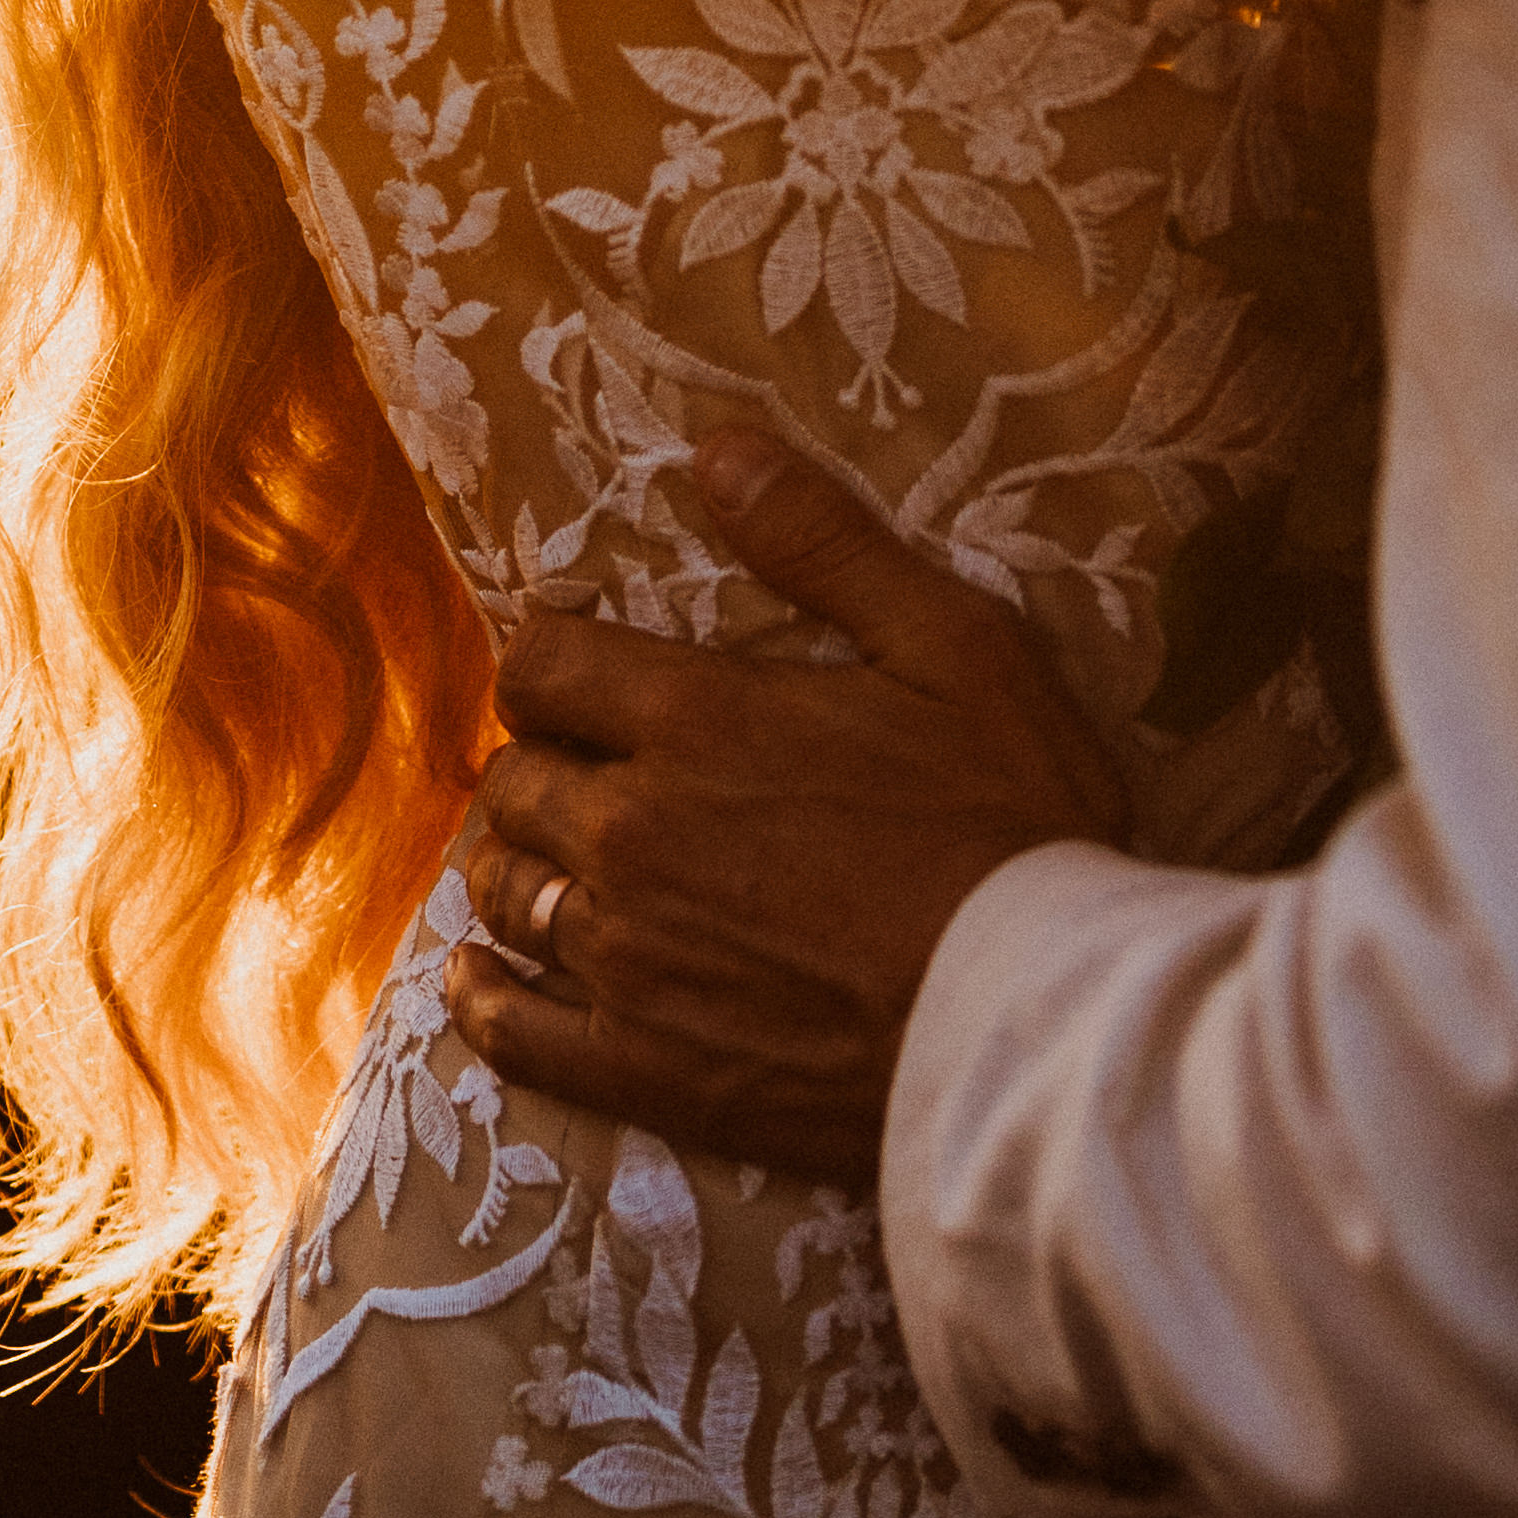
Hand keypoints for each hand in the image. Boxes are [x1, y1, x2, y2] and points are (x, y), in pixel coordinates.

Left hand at [443, 423, 1129, 1182]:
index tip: (584, 674)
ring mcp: (629, 959)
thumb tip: (718, 450)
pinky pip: (513, 1032)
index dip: (554, 661)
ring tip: (550, 859)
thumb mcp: (955, 645)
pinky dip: (484, 998)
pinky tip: (482, 978)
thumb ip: (827, 543)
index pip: (545, 664)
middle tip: (590, 769)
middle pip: (515, 780)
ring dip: (519, 863)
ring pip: (504, 892)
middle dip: (543, 761)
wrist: (1035, 1023)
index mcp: (699, 720)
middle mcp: (634, 833)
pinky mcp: (643, 1068)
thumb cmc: (1014, 822)